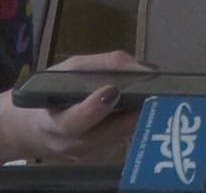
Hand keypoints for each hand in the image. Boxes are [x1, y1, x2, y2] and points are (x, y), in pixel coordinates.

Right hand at [0, 50, 147, 162]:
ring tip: (151, 96)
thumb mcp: (68, 71)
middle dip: (134, 111)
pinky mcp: (103, 156)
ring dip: (138, 115)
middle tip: (155, 92)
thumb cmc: (50, 94)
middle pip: (111, 131)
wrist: (33, 129)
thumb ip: (102, 65)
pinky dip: (133, 122)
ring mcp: (89, 154)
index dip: (95, 108)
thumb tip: (140, 67)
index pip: (75, 122)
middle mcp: (72, 144)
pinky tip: (136, 108)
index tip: (113, 90)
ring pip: (124, 135)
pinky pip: (125, 138)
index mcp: (55, 122)